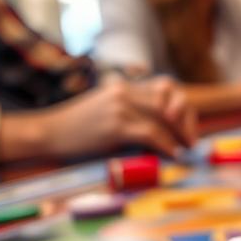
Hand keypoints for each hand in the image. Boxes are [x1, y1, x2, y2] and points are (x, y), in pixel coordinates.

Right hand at [2, 76, 196, 161]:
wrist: (48, 132)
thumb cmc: (76, 128)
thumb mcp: (106, 110)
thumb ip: (130, 111)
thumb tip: (161, 128)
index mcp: (124, 86)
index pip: (166, 87)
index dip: (182, 105)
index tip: (187, 125)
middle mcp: (124, 91)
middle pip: (169, 100)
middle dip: (186, 121)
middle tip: (192, 141)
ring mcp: (120, 106)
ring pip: (163, 117)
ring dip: (180, 135)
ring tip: (186, 150)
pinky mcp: (116, 125)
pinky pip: (152, 133)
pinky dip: (167, 145)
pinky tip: (174, 154)